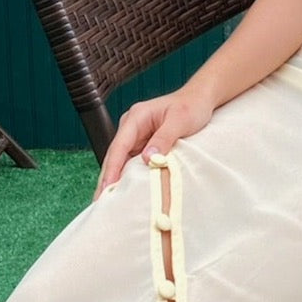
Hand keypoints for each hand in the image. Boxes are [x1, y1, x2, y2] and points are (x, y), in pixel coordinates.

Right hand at [94, 89, 214, 198]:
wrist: (200, 99)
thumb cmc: (191, 106)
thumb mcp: (179, 121)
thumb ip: (163, 139)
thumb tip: (147, 159)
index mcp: (136, 117)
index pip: (119, 146)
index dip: (112, 168)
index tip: (106, 187)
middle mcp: (132, 127)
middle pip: (115, 156)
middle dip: (107, 178)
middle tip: (100, 202)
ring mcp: (136, 136)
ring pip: (121, 161)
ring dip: (116, 179)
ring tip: (109, 202)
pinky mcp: (143, 144)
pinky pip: (132, 162)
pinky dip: (128, 176)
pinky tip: (125, 191)